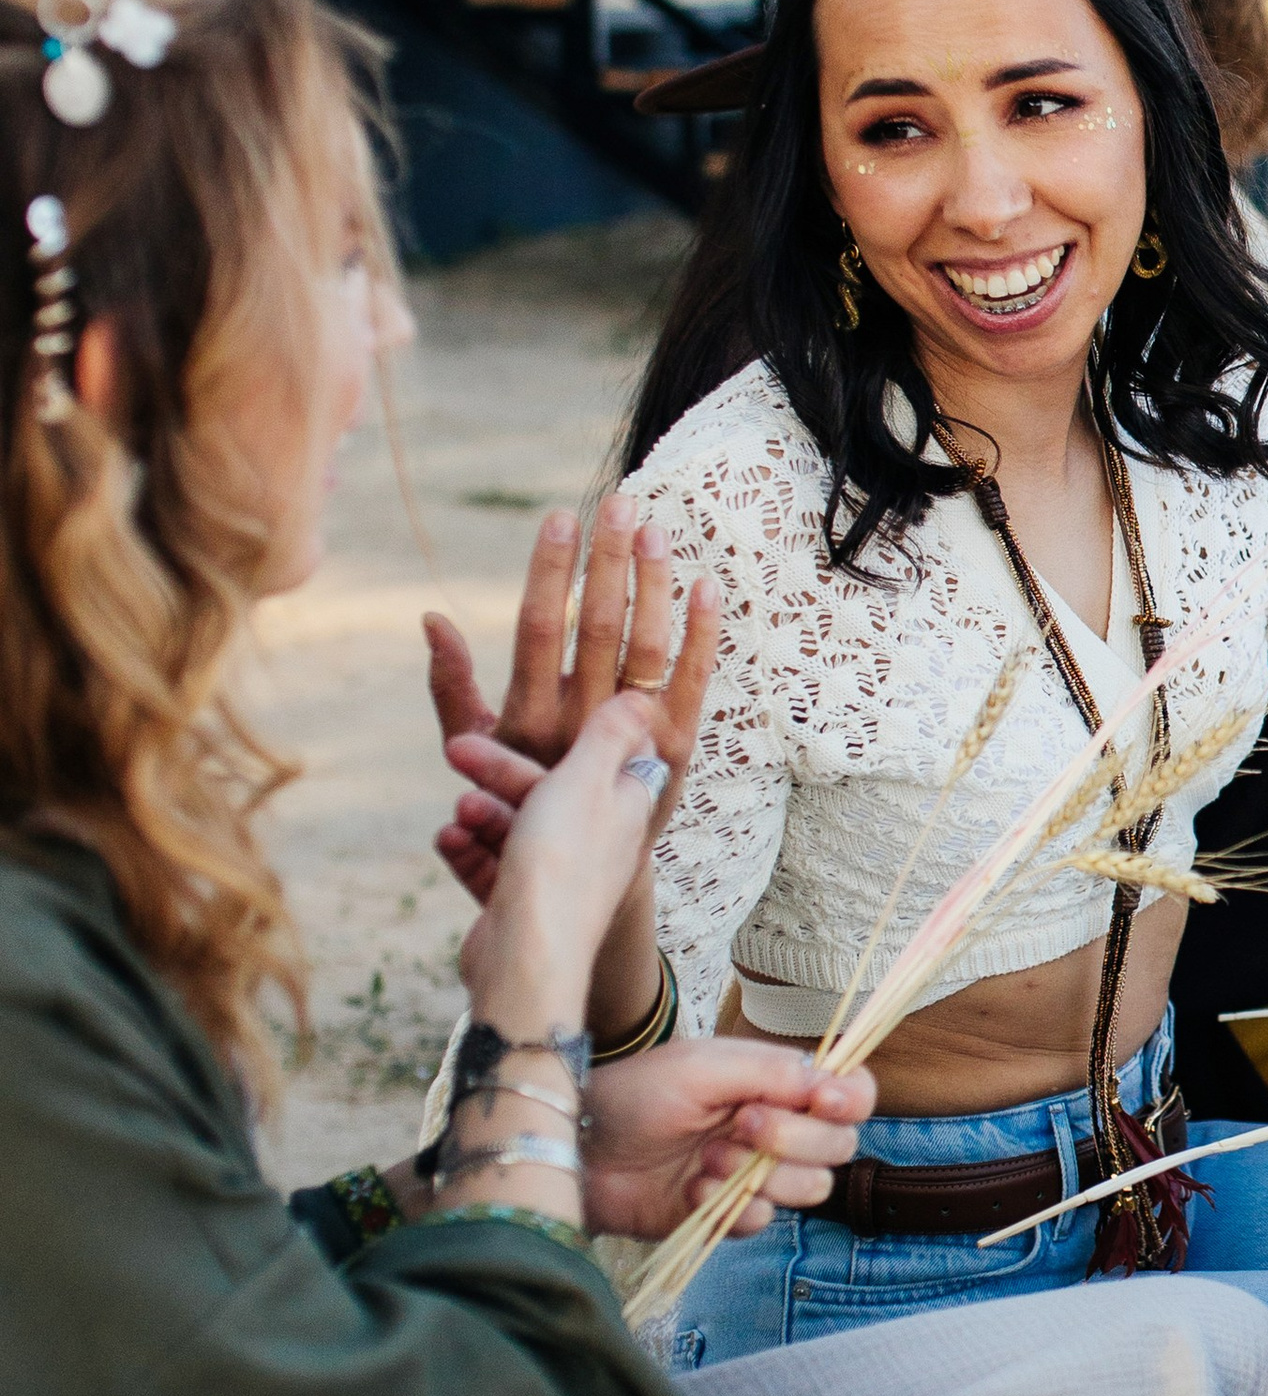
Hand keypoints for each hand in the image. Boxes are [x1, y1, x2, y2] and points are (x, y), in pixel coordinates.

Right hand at [426, 494, 719, 897]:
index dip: (552, 570)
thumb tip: (433, 618)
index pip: (541, 628)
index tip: (562, 517)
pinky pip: (694, 685)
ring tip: (655, 529)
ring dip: (653, 583)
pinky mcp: (675, 757)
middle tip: (620, 501)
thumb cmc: (510, 809)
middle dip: (609, 559)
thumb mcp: (470, 750)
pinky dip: (703, 634)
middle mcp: (581, 731)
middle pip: (599, 627)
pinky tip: (706, 587)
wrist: (572, 894)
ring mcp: (633, 744)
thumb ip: (451, 686)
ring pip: (649, 648)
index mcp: (527, 722)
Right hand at [461, 692, 682, 1040]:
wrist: (528, 959)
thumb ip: (610, 734)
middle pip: (546, 788)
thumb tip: (643, 696)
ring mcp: (559, 876)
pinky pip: (492, 866)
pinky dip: (470, 851)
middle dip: (499, 770)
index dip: (566, 728)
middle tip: (457, 750)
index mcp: (625, 806)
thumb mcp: (587, 779)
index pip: (603, 752)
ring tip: (459, 815)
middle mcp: (597, 840)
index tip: (530, 706)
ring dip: (481, 813)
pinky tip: (447, 841)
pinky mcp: (523, 906)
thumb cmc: (562, 860)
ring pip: (513, 826)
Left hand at [581, 1039, 872, 1240]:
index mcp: (774, 1084)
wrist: (579, 1151)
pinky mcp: (727, 1214)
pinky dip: (728, 1206)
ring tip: (708, 1158)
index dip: (849, 1100)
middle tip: (742, 1124)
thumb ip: (770, 1071)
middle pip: (838, 1145)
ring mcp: (754, 1174)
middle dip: (795, 1137)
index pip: (847, 1093)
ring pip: (810, 1188)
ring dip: (761, 1174)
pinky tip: (692, 1188)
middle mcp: (775, 1128)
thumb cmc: (632, 1096)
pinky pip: (762, 1221)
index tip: (822, 1103)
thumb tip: (827, 1082)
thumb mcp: (701, 1067)